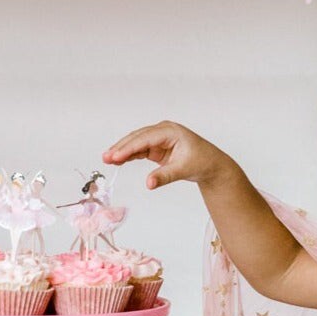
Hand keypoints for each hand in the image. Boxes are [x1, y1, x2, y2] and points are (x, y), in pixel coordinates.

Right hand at [103, 121, 231, 190]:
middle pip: (137, 138)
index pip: (145, 138)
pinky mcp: (156, 148)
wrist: (211, 164)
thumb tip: (148, 184)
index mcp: (171, 131)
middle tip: (106, 157)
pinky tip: (117, 160)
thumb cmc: (202, 162)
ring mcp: (158, 139)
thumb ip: (165, 176)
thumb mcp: (183, 169)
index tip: (116, 156)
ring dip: (122, 151)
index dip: (129, 147)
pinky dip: (128, 155)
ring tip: (107, 159)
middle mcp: (162, 131)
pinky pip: (139, 150)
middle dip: (121, 147)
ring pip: (136, 143)